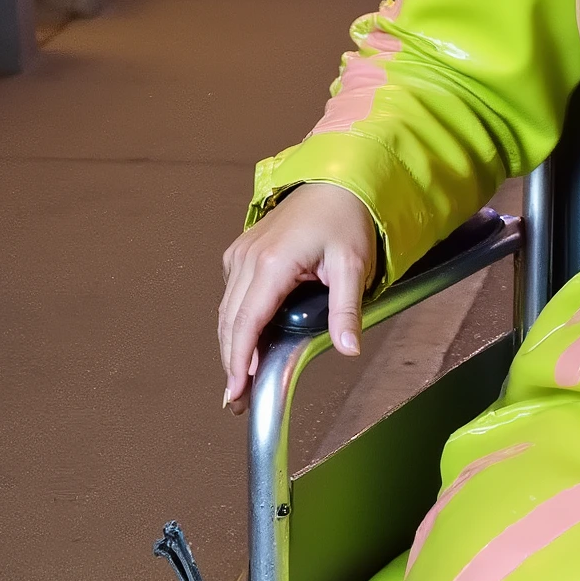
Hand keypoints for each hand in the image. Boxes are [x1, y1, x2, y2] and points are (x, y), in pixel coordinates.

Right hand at [218, 182, 376, 411]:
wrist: (334, 181)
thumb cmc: (345, 217)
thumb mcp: (353, 265)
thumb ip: (347, 310)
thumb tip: (349, 349)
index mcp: (271, 265)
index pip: (246, 323)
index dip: (238, 361)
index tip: (236, 389)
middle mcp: (247, 259)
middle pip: (229, 322)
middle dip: (231, 363)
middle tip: (236, 399)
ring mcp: (241, 254)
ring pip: (227, 311)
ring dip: (230, 346)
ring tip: (237, 381)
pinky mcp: (242, 253)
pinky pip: (232, 296)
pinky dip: (235, 323)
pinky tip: (244, 345)